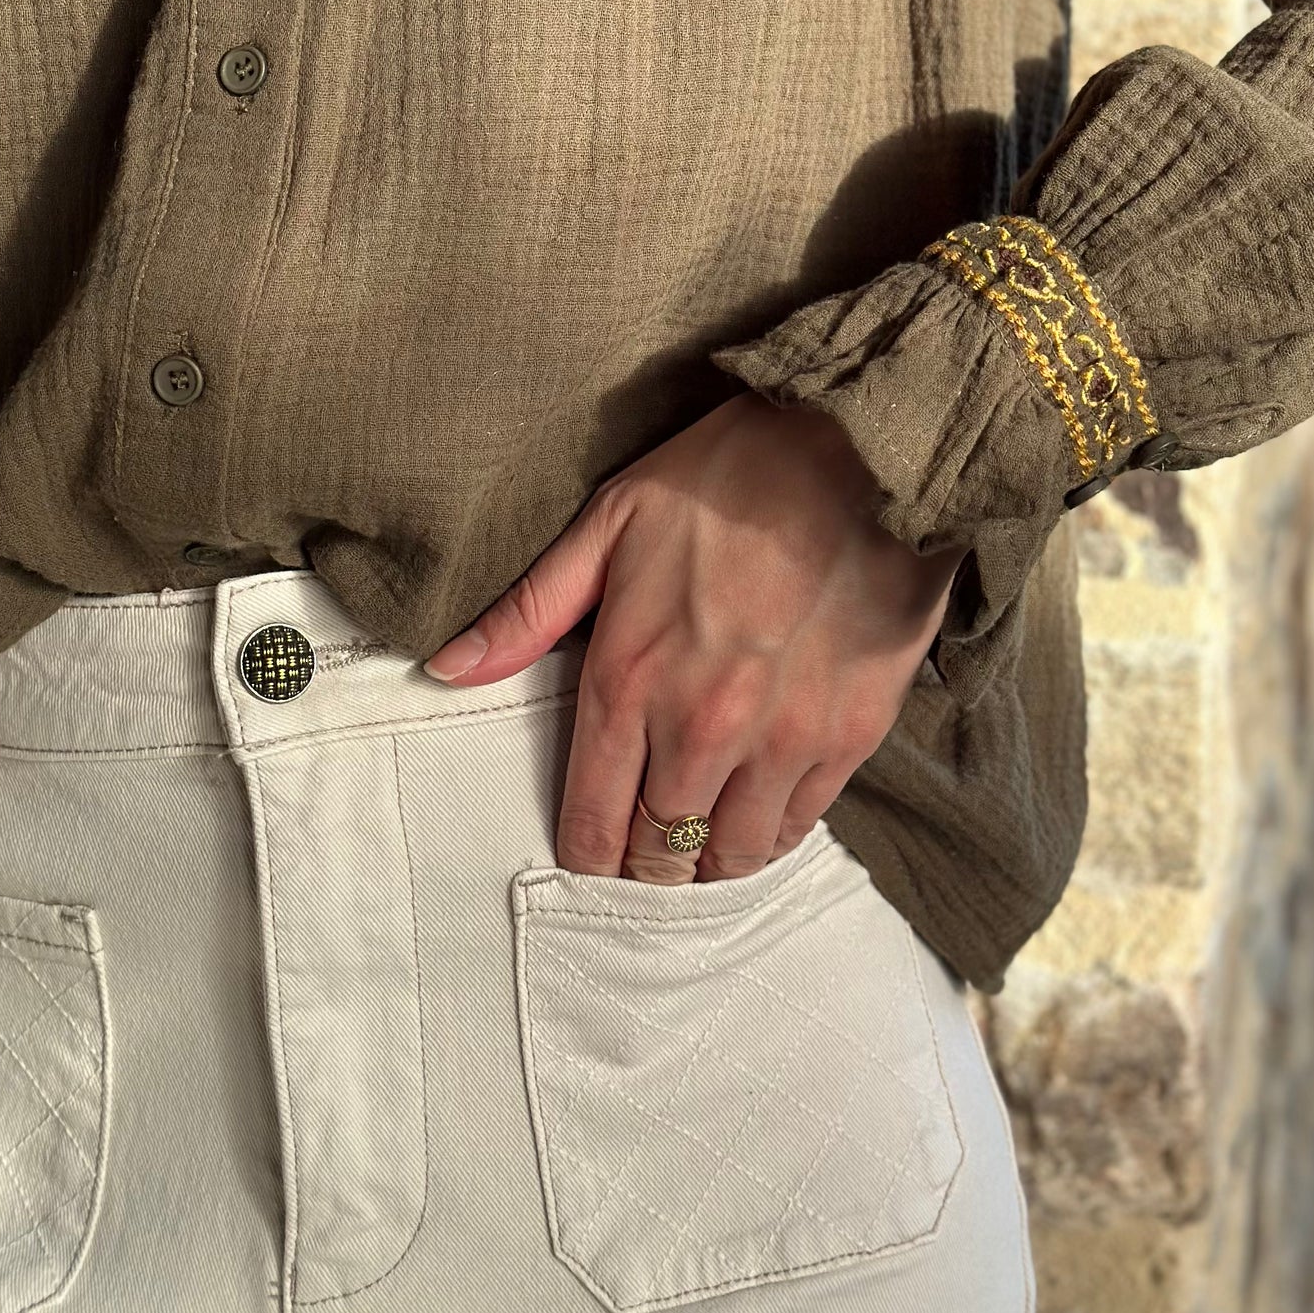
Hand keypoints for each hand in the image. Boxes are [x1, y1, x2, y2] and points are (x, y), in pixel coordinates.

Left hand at [422, 396, 962, 881]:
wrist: (866, 449)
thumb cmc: (730, 474)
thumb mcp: (611, 520)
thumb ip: (529, 609)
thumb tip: (446, 668)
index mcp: (630, 677)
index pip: (593, 820)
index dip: (586, 854)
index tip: (590, 853)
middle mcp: (702, 726)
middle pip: (660, 851)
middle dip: (646, 863)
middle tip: (646, 853)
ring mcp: (782, 738)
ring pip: (734, 853)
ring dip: (711, 859)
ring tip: (701, 844)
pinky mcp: (851, 735)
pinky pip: (802, 822)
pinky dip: (775, 830)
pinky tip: (761, 811)